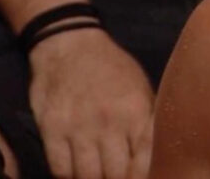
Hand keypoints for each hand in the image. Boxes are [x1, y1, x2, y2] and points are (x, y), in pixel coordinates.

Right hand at [28, 28, 153, 178]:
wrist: (70, 44)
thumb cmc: (112, 67)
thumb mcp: (141, 87)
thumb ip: (148, 122)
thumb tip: (158, 155)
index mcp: (137, 111)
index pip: (144, 162)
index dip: (142, 178)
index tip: (138, 178)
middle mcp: (109, 122)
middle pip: (116, 175)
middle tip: (116, 178)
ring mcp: (79, 127)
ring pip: (88, 176)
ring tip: (97, 176)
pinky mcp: (52, 129)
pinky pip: (60, 169)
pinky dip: (68, 177)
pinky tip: (75, 172)